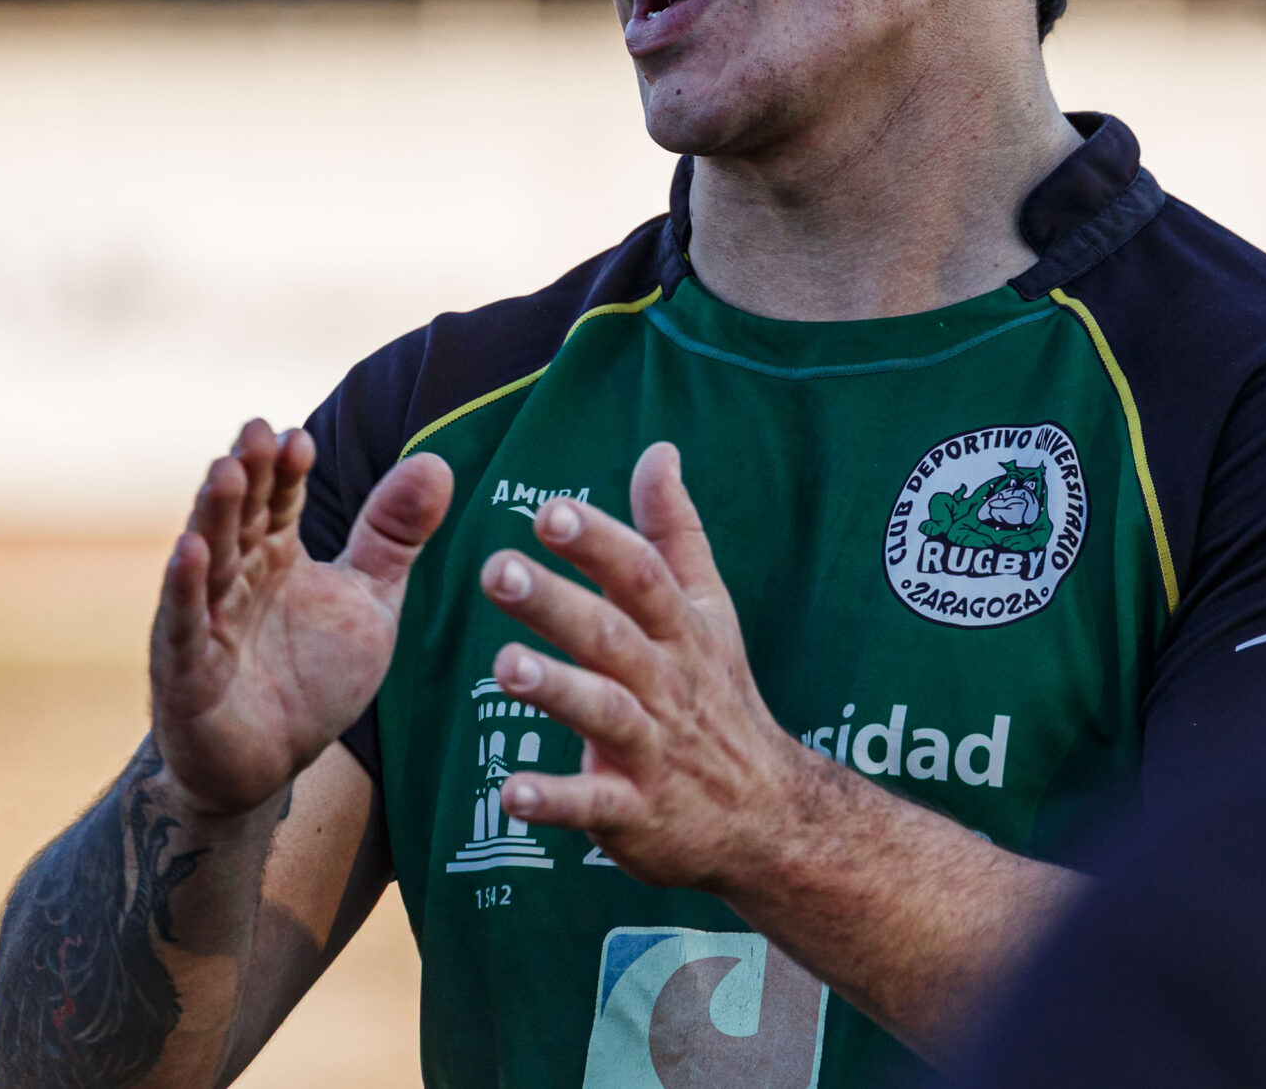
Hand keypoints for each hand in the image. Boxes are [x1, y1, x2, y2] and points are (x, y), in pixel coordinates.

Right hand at [151, 420, 451, 816]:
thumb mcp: (369, 601)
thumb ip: (394, 535)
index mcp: (277, 556)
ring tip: (225, 472)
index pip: (282, 501)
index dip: (288, 471)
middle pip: (242, 518)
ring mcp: (206, 621)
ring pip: (209, 560)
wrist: (268, 764)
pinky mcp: (185, 670)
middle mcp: (237, 578)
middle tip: (256, 431)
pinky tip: (186, 552)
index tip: (298, 438)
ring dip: (215, 516)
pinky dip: (183, 590)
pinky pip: (182, 626)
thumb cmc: (313, 676)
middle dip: (249, 475)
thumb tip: (437, 461)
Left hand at [476, 441, 813, 891]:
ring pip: (604, 714)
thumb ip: (674, 532)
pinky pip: (593, 805)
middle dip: (557, 603)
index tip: (551, 511)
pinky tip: (511, 792)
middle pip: (612, 636)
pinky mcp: (635, 814)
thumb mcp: (709, 610)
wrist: (767, 815)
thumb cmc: (721, 696)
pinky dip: (555, 800)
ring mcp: (654, 750)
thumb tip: (658, 450)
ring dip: (556, 689)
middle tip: (498, 569)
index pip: (642, 577)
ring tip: (503, 666)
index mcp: (680, 631)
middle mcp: (667, 684)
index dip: (599, 543)